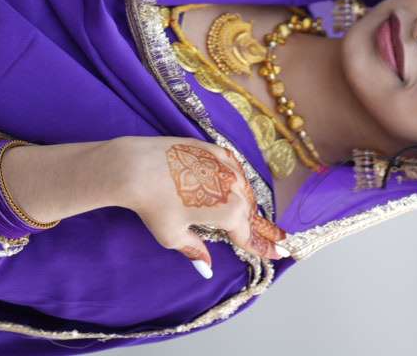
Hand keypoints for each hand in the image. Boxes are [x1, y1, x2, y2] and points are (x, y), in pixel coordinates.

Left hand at [111, 136, 287, 278]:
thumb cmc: (154, 206)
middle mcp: (232, 187)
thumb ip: (195, 250)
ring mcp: (223, 164)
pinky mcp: (212, 149)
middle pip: (250, 212)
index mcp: (228, 212)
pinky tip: (235, 183)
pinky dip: (236, 179)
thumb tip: (207, 267)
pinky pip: (232, 167)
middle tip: (277, 238)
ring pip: (244, 188)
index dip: (264, 248)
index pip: (249, 235)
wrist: (136, 167)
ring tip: (251, 214)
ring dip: (248, 202)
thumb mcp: (173, 236)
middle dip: (261, 227)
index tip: (280, 253)